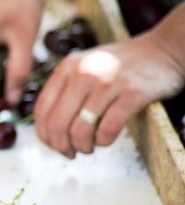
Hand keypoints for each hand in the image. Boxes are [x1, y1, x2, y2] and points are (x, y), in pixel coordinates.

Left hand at [34, 31, 184, 157]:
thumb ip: (64, 90)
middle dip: (61, 146)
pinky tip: (105, 140)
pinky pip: (107, 129)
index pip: (42, 110)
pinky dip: (103, 141)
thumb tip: (47, 131)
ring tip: (89, 147)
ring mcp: (108, 82)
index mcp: (67, 67)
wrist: (162, 50)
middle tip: (70, 153)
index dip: (44, 134)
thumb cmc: (118, 67)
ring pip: (80, 130)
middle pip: (57, 123)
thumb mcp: (83, 67)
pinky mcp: (133, 94)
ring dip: (82, 147)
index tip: (53, 145)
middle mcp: (84, 73)